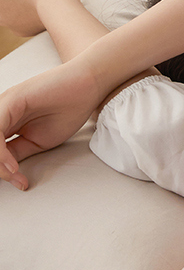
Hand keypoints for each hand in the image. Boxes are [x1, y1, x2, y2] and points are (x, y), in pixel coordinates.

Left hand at [0, 58, 103, 189]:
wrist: (88, 86)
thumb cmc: (70, 108)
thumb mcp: (40, 140)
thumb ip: (18, 151)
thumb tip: (6, 169)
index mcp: (6, 121)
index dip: (2, 168)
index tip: (20, 183)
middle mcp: (1, 113)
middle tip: (15, 180)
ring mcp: (3, 105)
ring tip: (13, 174)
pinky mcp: (10, 101)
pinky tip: (12, 164)